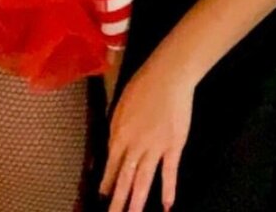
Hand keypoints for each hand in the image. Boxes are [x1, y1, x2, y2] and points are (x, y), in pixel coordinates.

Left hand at [100, 56, 193, 211]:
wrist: (168, 76)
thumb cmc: (142, 86)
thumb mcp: (121, 105)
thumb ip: (117, 128)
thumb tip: (114, 147)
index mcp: (120, 133)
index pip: (111, 164)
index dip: (107, 182)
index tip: (102, 198)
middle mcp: (135, 144)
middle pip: (125, 177)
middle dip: (118, 200)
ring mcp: (155, 147)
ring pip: (144, 179)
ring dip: (137, 201)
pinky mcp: (174, 146)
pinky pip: (170, 171)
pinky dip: (169, 189)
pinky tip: (167, 206)